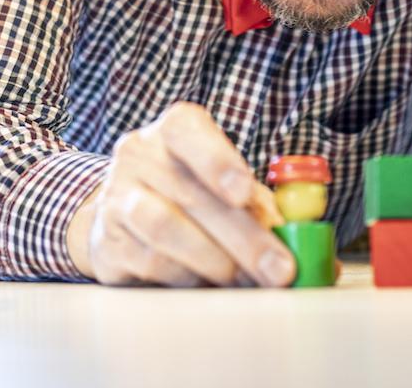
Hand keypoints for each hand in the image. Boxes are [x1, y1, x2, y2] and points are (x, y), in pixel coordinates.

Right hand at [66, 102, 295, 287]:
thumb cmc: (191, 195)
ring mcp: (117, 195)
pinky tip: (209, 282)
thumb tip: (303, 239)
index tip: (243, 193)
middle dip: (244, 237)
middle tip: (279, 269)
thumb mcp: (227, 187)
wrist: (124, 216)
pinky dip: (188, 276)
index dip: (216, 160)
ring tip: (245, 279)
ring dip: (216, 260)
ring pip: (167, 228)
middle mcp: (139, 154)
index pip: (187, 130)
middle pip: (190, 193)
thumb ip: (261, 206)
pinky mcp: (107, 240)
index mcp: (174, 129)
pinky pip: (151, 261)